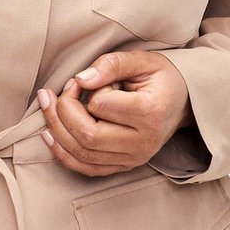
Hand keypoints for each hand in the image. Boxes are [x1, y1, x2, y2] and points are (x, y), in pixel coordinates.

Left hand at [37, 51, 193, 177]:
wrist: (182, 102)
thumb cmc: (160, 78)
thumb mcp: (141, 61)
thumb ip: (111, 65)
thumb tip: (81, 79)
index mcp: (150, 113)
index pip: (102, 106)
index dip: (84, 90)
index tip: (84, 79)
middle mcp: (143, 143)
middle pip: (88, 136)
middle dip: (61, 112)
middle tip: (54, 92)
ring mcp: (133, 159)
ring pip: (82, 154)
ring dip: (56, 130)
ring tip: (47, 106)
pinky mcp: (124, 166)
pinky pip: (86, 168)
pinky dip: (62, 154)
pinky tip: (48, 135)